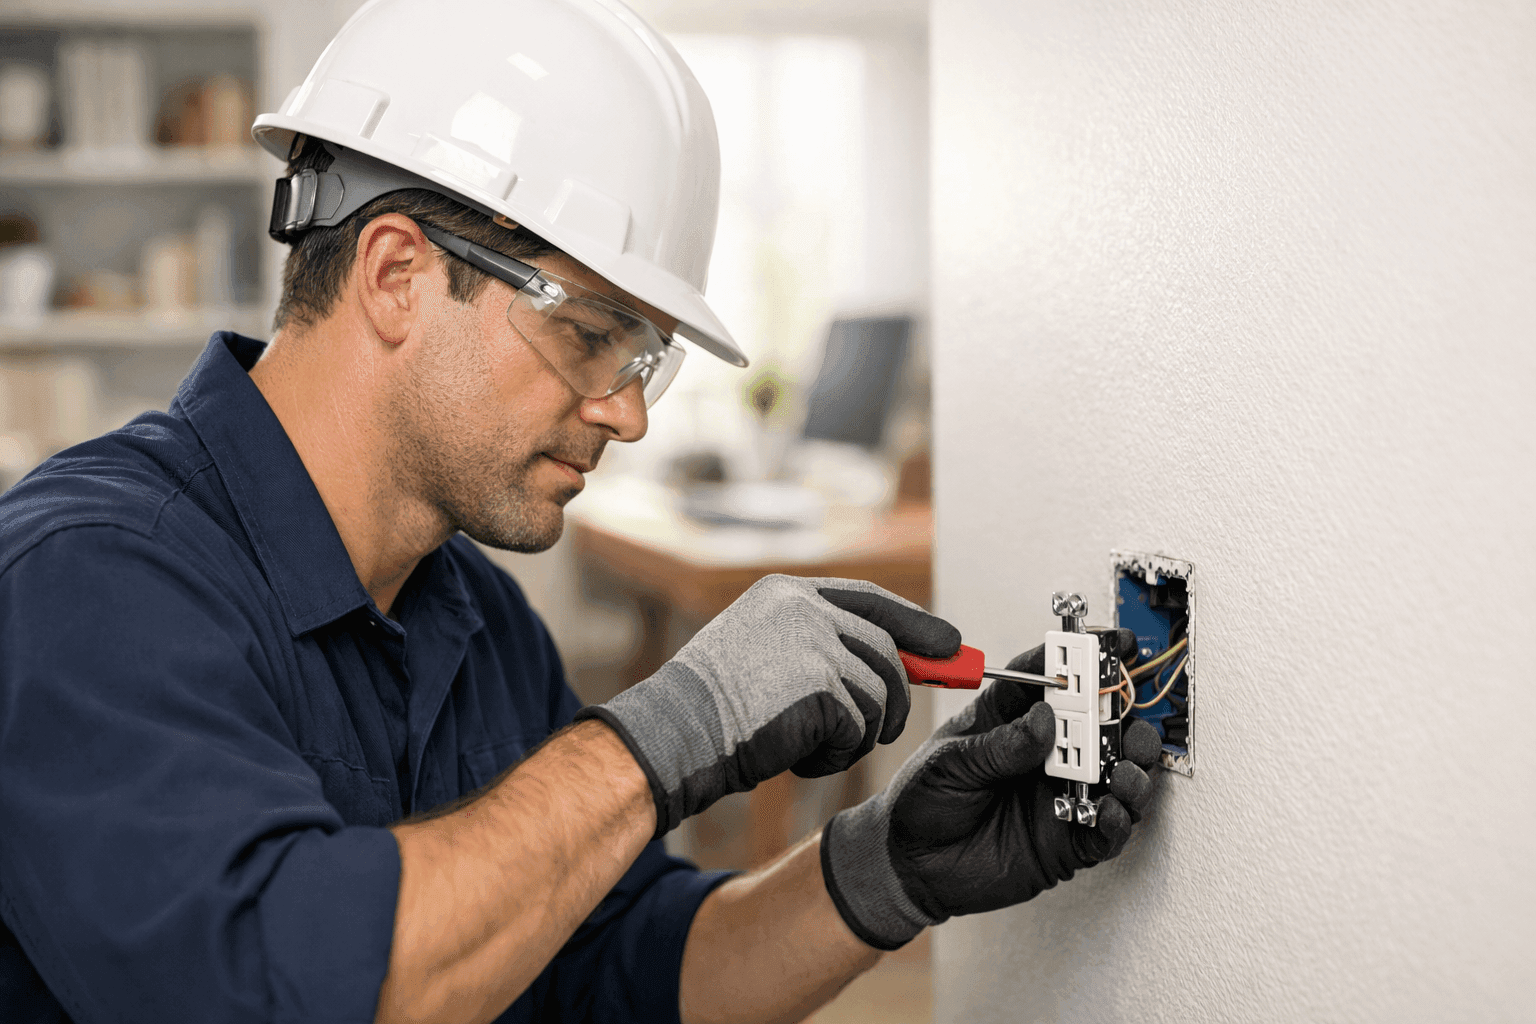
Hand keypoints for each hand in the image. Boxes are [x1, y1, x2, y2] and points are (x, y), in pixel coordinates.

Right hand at [576, 574, 958, 837]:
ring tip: (817, 747)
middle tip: (889, 728)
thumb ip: (819, 647)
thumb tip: (897, 666)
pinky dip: (839, 753)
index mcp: (786, 592)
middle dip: (899, 693)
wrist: (674, 735)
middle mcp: (804, 608)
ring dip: (860, 732)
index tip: (950, 645)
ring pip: (880, 692)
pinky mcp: (822, 684)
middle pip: (886, 649)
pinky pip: (861, 725)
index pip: (869, 599)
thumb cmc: (711, 710)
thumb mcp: (762, 656)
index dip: (913, 624)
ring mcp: (814, 642)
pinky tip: (802, 759)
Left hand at [819, 632, 1158, 949]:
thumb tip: (1044, 720)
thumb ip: (999, 745)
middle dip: (1118, 714)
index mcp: (1010, 720)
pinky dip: (1117, 819)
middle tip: (1122, 713)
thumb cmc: (923, 802)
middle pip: (1097, 724)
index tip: (1109, 644)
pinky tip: (1110, 811)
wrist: (912, 865)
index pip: (1049, 679)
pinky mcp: (1067, 841)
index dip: (1079, 659)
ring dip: (1132, 766)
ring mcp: (1060, 795)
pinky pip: (1106, 830)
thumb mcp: (951, 763)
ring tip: (1125, 768)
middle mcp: (1043, 753)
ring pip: (1116, 774)